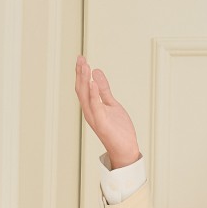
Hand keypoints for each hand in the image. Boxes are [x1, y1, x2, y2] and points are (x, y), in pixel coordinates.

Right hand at [75, 55, 141, 169]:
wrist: (125, 150)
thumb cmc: (118, 130)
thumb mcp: (112, 105)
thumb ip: (104, 90)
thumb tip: (96, 72)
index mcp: (91, 107)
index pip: (83, 87)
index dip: (81, 72)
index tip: (81, 58)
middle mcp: (89, 112)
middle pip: (81, 89)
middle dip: (80, 73)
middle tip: (80, 58)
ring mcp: (94, 118)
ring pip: (86, 96)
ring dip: (84, 80)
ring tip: (85, 66)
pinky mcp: (102, 123)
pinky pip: (96, 107)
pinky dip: (94, 94)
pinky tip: (93, 83)